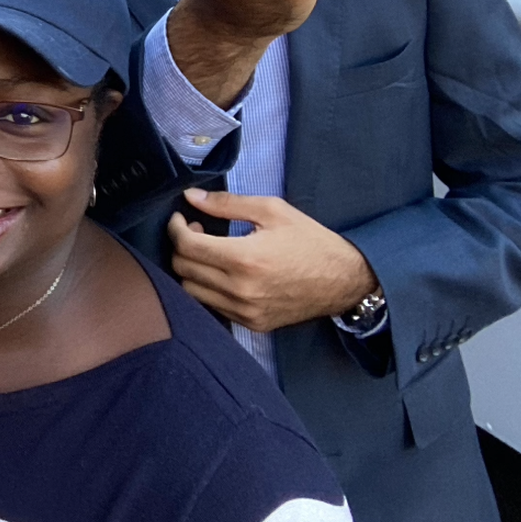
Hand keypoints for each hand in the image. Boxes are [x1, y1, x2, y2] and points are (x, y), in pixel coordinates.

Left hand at [168, 189, 379, 333]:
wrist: (345, 280)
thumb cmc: (310, 240)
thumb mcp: (272, 211)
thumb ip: (227, 204)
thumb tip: (191, 197)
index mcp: (244, 259)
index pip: (186, 246)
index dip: (175, 228)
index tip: (181, 218)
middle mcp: (240, 290)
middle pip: (183, 269)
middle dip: (181, 246)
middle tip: (198, 231)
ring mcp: (245, 312)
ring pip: (191, 291)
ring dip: (191, 269)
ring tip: (210, 252)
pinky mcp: (251, 324)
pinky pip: (211, 307)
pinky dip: (207, 289)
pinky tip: (222, 273)